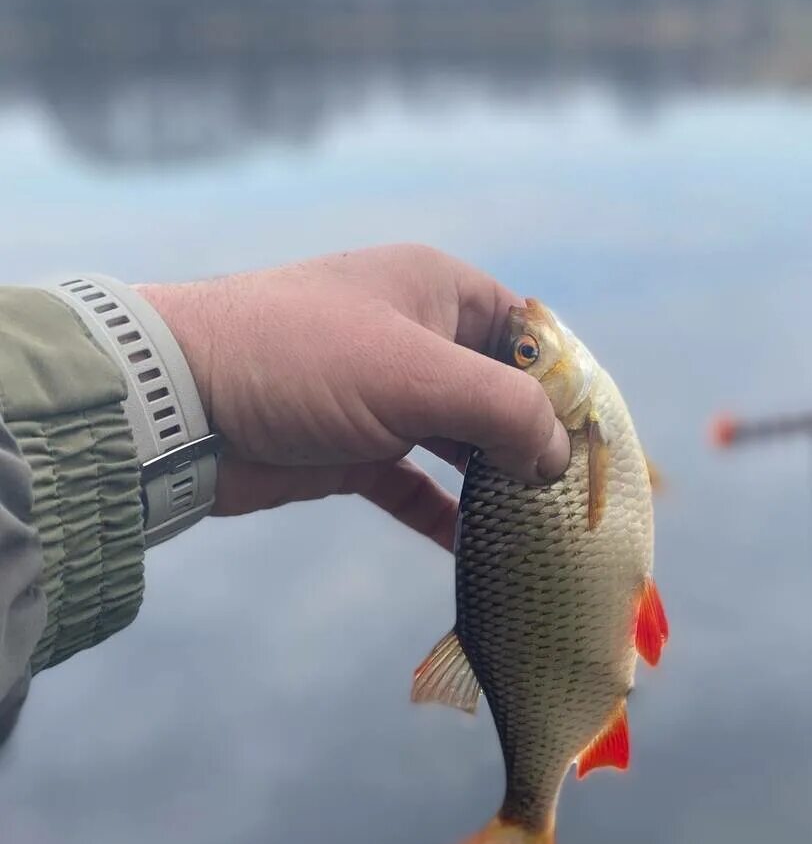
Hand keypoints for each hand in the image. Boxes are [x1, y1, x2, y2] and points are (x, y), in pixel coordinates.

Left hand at [137, 245, 570, 550]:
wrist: (177, 404)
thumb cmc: (300, 361)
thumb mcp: (417, 374)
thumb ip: (505, 410)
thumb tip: (560, 457)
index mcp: (436, 290)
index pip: (529, 333)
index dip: (570, 383)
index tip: (602, 441)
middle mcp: (415, 337)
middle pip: (500, 392)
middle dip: (539, 442)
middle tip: (579, 497)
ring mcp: (382, 397)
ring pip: (461, 443)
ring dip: (497, 484)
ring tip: (541, 529)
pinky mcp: (350, 451)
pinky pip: (414, 486)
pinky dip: (444, 516)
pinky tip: (478, 552)